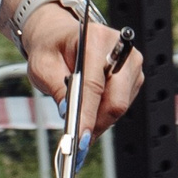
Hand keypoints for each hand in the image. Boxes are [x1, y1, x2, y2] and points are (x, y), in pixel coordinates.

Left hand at [24, 8, 143, 145]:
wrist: (61, 37)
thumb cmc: (51, 48)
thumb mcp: (42, 66)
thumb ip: (56, 88)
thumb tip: (70, 115)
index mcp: (96, 39)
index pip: (95, 84)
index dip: (87, 113)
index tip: (80, 136)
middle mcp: (120, 49)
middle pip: (116, 99)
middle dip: (96, 123)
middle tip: (79, 140)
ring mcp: (131, 64)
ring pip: (120, 105)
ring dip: (99, 119)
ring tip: (80, 124)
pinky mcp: (134, 77)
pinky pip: (122, 104)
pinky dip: (104, 114)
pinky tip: (90, 113)